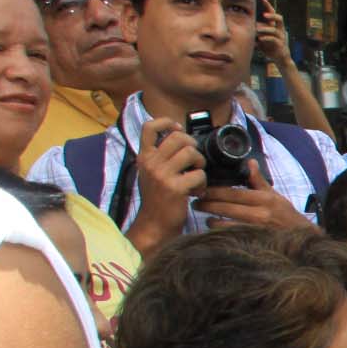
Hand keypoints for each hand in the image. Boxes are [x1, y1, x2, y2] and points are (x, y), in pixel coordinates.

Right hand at [129, 117, 204, 249]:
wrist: (154, 225)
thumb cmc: (157, 199)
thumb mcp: (150, 173)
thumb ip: (160, 156)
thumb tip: (179, 138)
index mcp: (144, 156)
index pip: (149, 127)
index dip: (166, 122)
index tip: (178, 129)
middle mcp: (151, 162)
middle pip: (178, 136)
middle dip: (193, 145)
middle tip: (194, 161)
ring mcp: (162, 174)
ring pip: (191, 152)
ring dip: (200, 163)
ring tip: (197, 176)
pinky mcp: (175, 187)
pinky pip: (199, 174)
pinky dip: (203, 182)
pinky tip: (196, 192)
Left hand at [193, 163, 312, 228]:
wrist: (303, 239)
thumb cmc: (287, 216)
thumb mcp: (275, 196)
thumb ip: (259, 181)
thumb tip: (250, 162)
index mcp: (264, 199)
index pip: (233, 193)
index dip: (215, 191)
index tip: (203, 189)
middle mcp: (260, 214)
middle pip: (226, 207)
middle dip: (207, 204)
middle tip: (196, 202)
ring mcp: (256, 230)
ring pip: (225, 224)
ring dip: (211, 221)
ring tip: (205, 217)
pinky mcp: (253, 242)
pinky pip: (231, 237)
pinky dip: (220, 233)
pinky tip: (215, 230)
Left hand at [255, 3, 291, 64]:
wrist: (281, 60)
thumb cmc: (271, 48)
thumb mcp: (262, 39)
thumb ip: (257, 33)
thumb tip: (246, 27)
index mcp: (276, 27)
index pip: (273, 14)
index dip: (269, 7)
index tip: (263, 0)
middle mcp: (280, 30)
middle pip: (279, 19)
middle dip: (272, 15)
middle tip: (264, 15)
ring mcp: (281, 38)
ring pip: (274, 30)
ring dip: (264, 29)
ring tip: (257, 30)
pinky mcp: (281, 45)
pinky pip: (274, 39)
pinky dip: (266, 38)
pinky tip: (260, 39)